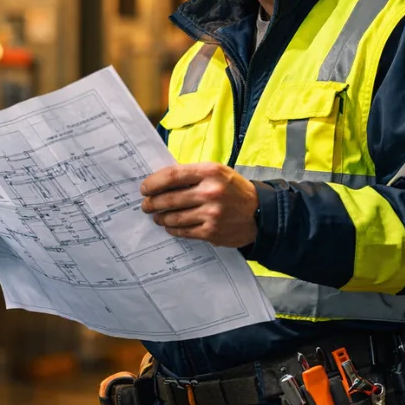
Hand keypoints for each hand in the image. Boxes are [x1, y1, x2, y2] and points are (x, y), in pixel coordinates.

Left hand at [139, 163, 258, 247]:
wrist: (260, 213)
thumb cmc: (233, 190)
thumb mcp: (216, 172)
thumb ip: (191, 174)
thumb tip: (159, 181)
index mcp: (210, 172)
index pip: (172, 176)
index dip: (153, 183)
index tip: (144, 188)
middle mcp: (210, 192)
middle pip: (169, 199)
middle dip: (152, 203)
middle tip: (146, 205)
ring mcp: (211, 213)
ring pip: (173, 217)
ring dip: (160, 217)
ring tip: (157, 216)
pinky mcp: (212, 231)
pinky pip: (183, 231)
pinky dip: (172, 228)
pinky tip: (170, 225)